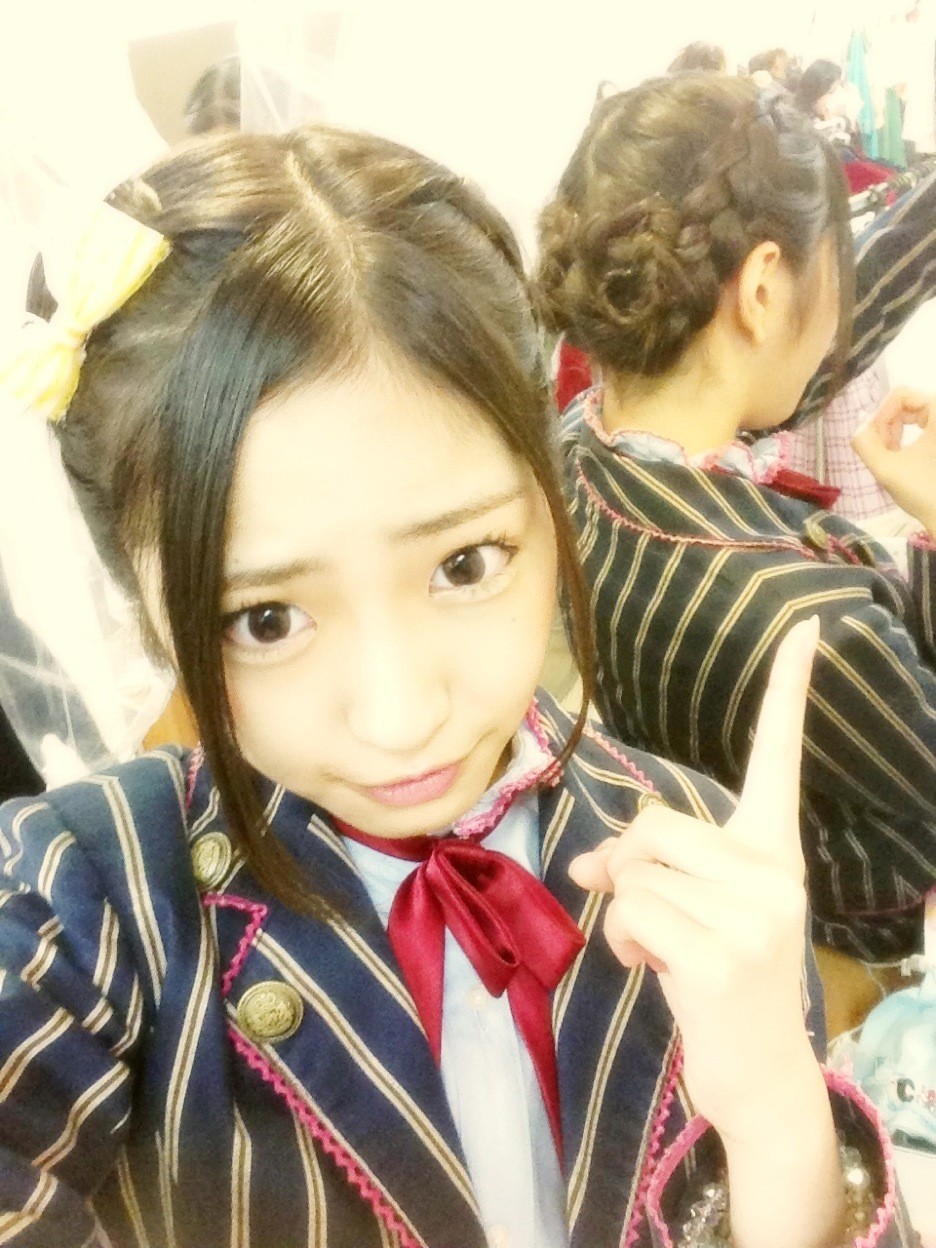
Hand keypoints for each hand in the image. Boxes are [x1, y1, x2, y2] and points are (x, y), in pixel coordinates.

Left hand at [569, 618, 821, 1145]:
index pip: (778, 760)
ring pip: (637, 868)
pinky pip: (632, 910)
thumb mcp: (690, 913)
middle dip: (626, 867)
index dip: (789, 693)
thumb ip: (652, 870)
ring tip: (659, 952)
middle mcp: (774, 872)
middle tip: (642, 914)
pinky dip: (623, 941)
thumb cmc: (719, 983)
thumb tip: (588, 864)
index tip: (807, 628)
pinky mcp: (723, 954)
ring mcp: (754, 914)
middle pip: (655, 825)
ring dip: (625, 912)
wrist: (759, 1075)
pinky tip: (655, 972)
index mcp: (772, 852)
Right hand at [851, 387, 935, 533]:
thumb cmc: (922, 492)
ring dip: (893, 432)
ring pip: (913, 415)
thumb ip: (865, 443)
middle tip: (881, 449)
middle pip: (907, 404)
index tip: (877, 440)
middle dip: (887, 424)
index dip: (883, 413)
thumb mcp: (886, 469)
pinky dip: (905, 439)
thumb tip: (858, 425)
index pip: (903, 395)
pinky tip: (899, 458)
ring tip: (888, 455)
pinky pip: (922, 427)